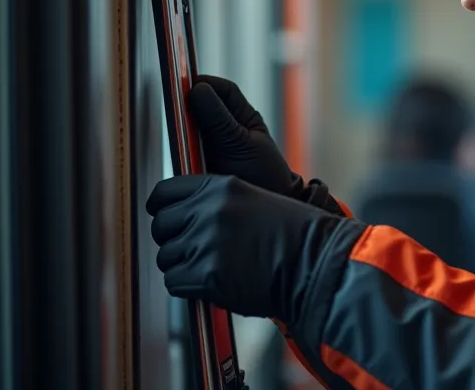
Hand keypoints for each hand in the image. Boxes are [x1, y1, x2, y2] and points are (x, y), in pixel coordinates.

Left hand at [146, 174, 360, 320]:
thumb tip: (185, 212)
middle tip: (193, 249)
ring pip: (167, 256)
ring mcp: (206, 243)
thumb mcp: (254, 199)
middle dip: (172, 239)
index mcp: (220, 187)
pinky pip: (174, 282)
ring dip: (181, 265)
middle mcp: (209, 212)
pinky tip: (209, 283)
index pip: (164, 193)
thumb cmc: (293, 235)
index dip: (160, 208)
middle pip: (161, 226)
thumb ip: (218, 201)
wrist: (313, 263)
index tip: (163, 216)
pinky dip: (187, 286)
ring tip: (208, 267)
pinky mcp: (206, 275)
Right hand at [189, 75, 341, 214]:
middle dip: (186, 105)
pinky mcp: (197, 164)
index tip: (185, 84)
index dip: (203, 82)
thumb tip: (197, 90)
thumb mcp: (242, 145)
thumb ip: (220, 120)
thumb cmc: (264, 176)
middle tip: (174, 109)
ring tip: (176, 132)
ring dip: (180, 128)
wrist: (262, 215)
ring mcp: (210, 145)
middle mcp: (224, 127)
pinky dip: (178, 148)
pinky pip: (182, 150)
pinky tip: (176, 151)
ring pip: (188, 127)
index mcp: (242, 116)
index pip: (221, 89)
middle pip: (200, 105)